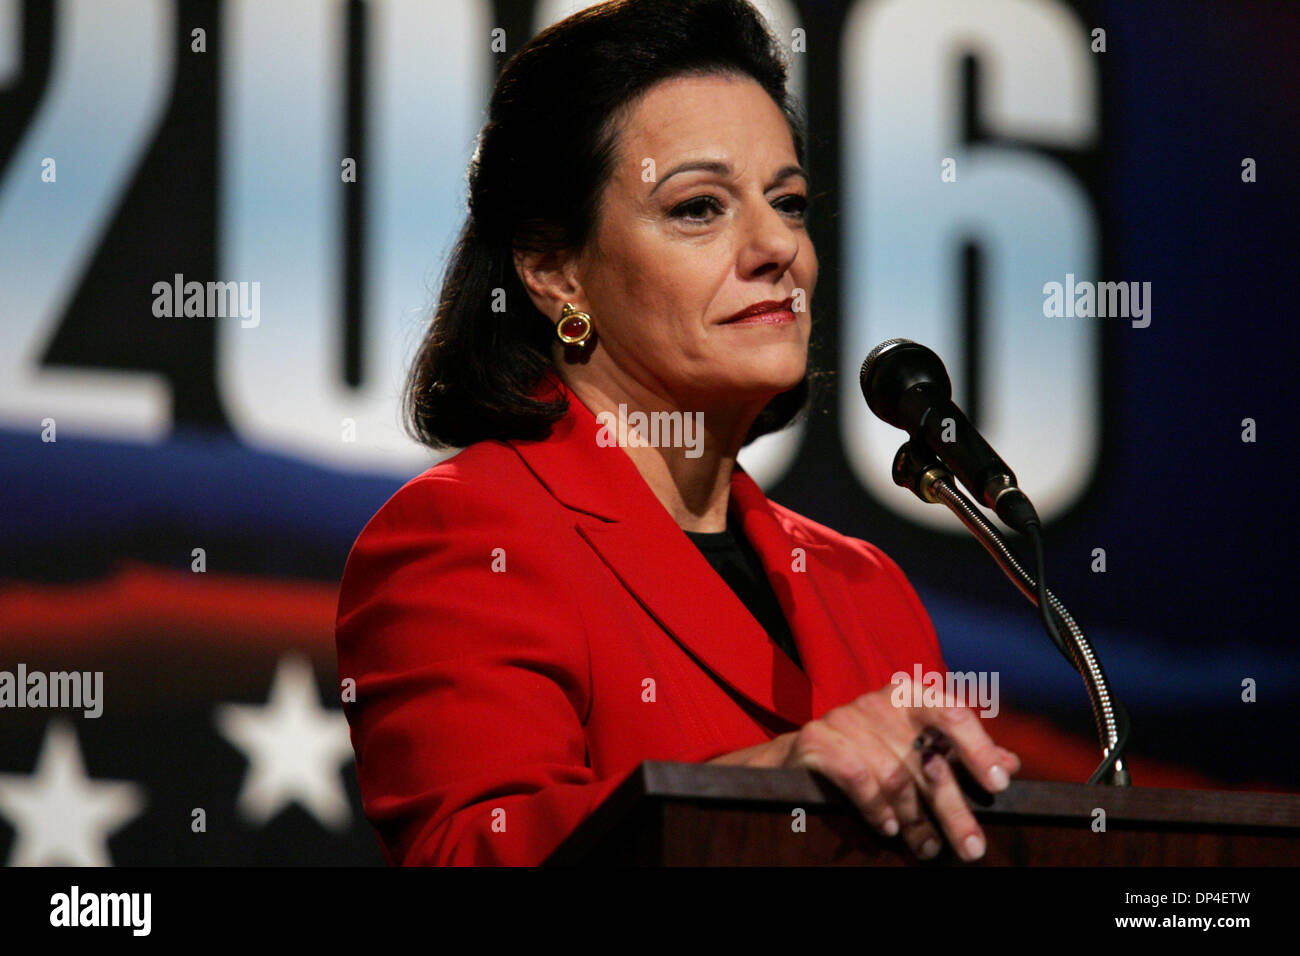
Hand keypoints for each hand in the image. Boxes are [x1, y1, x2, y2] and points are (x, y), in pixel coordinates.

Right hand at [708, 676, 1020, 861]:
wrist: (803, 757)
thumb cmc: (871, 754)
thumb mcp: (918, 751)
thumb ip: (961, 755)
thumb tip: (1011, 762)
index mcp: (910, 696)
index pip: (953, 714)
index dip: (978, 749)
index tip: (999, 784)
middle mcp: (879, 700)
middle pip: (928, 760)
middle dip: (954, 809)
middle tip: (972, 847)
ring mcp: (845, 716)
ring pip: (895, 775)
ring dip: (915, 819)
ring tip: (925, 846)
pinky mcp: (816, 737)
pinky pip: (857, 776)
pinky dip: (877, 807)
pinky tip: (888, 826)